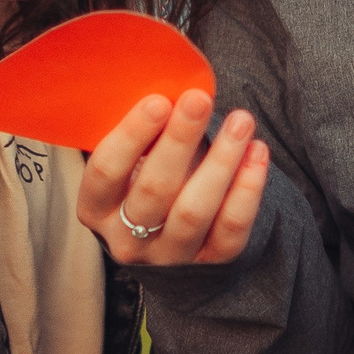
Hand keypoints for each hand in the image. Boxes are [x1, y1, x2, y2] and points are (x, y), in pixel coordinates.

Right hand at [77, 89, 270, 266]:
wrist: (173, 238)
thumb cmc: (148, 179)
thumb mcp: (133, 161)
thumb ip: (145, 133)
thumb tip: (173, 88)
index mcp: (95, 208)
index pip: (107, 171)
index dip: (132, 135)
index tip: (159, 101)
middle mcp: (126, 240)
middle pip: (154, 190)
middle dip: (179, 140)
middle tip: (200, 100)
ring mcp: (168, 257)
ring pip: (195, 211)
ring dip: (221, 160)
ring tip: (241, 120)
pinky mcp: (209, 265)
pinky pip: (231, 229)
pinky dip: (248, 189)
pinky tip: (257, 152)